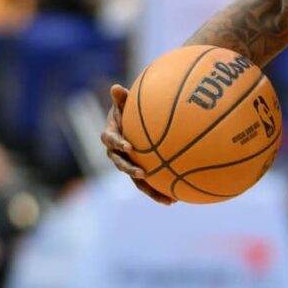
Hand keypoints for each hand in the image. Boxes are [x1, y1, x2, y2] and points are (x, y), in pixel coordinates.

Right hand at [101, 84, 172, 205]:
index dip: (117, 143)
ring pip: (136, 180)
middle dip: (131, 170)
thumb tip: (116, 88)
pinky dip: (161, 191)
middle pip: (121, 164)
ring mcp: (128, 164)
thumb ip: (121, 99)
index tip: (128, 146)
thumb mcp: (124, 103)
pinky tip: (177, 199)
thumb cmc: (128, 110)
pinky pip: (149, 183)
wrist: (130, 123)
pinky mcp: (140, 171)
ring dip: (149, 190)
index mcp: (111, 136)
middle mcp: (117, 153)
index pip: (110, 140)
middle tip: (142, 173)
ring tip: (167, 199)